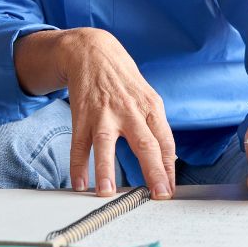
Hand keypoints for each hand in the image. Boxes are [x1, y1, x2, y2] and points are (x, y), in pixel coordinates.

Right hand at [57, 28, 176, 198]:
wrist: (93, 51)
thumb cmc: (124, 80)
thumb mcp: (147, 97)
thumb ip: (156, 127)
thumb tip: (169, 159)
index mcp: (151, 107)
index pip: (165, 142)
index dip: (169, 167)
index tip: (169, 190)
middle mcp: (129, 111)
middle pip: (145, 144)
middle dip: (154, 171)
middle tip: (159, 195)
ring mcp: (104, 113)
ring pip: (106, 143)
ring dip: (106, 169)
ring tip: (107, 192)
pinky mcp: (82, 114)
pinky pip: (79, 143)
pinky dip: (78, 165)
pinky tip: (79, 183)